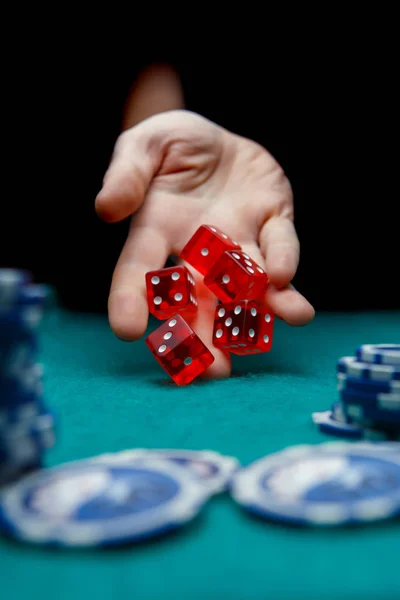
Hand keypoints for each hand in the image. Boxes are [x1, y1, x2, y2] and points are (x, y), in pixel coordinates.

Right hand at [95, 110, 314, 378]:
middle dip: (204, 334)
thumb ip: (128, 173)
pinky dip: (282, 265)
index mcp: (158, 229)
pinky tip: (286, 287)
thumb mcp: (145, 144)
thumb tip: (107, 209)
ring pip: (243, 288)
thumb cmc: (173, 144)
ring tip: (253, 347)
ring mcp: (239, 240)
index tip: (127, 331)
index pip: (140, 269)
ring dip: (250, 319)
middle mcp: (199, 248)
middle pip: (198, 298)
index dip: (131, 298)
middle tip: (208, 373)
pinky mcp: (273, 223)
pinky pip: (280, 246)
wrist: (219, 139)